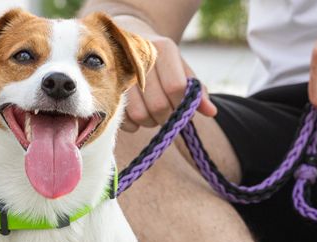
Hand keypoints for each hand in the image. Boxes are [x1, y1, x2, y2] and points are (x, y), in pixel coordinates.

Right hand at [111, 15, 215, 132]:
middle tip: (167, 113)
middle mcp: (140, 59)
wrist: (125, 41)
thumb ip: (196, 90)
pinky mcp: (105, 89)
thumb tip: (212, 112)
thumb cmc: (159, 60)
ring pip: (140, 115)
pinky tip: (138, 113)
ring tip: (153, 113)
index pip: (176, 88)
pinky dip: (134, 125)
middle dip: (167, 116)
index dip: (181, 104)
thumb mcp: (180, 68)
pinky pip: (124, 120)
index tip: (181, 106)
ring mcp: (119, 73)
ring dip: (150, 122)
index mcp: (163, 50)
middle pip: (159, 105)